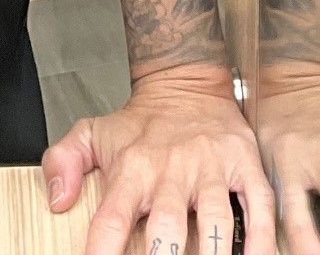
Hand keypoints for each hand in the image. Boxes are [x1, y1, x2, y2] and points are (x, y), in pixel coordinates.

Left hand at [42, 61, 275, 254]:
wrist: (186, 81)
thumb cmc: (142, 123)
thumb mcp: (92, 132)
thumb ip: (64, 161)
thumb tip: (57, 200)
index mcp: (133, 168)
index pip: (110, 218)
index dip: (102, 250)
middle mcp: (172, 170)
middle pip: (168, 226)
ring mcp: (210, 168)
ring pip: (216, 219)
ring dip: (214, 253)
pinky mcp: (243, 164)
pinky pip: (259, 206)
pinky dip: (261, 238)